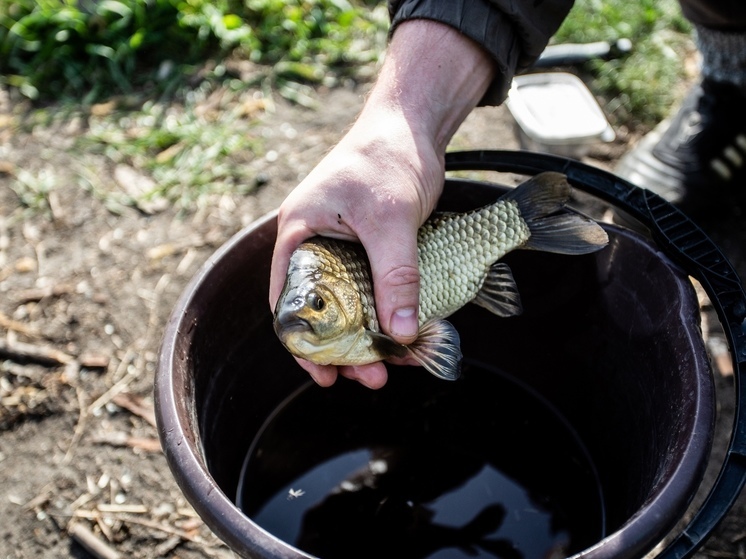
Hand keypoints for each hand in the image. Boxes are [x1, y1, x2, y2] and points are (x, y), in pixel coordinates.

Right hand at [269, 20, 495, 387]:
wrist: (413, 124)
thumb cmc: (388, 157)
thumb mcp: (390, 220)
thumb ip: (395, 274)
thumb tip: (402, 333)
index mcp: (299, 235)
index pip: (288, 302)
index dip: (304, 344)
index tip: (326, 374)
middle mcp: (314, 245)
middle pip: (321, 312)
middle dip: (346, 349)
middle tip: (372, 377)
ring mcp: (342, 247)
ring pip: (350, 305)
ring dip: (371, 336)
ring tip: (395, 363)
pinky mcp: (370, 247)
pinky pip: (374, 289)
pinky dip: (388, 312)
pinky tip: (409, 333)